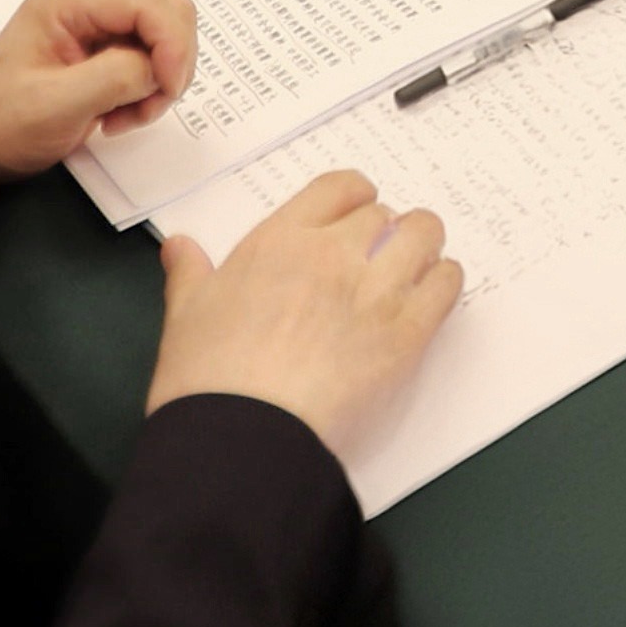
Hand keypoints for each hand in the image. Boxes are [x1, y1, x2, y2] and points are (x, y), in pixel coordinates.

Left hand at [0, 0, 192, 181]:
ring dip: (160, 78)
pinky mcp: (108, 37)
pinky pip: (153, 51)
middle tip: (146, 108)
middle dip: (169, 63)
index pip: (151, 2)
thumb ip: (115, 78)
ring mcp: (100, 14)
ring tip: (126, 115)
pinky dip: (149, 84)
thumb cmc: (7, 121)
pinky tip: (120, 110)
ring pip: (167, 31)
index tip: (166, 93)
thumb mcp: (57, 104)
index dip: (173, 45)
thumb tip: (159, 68)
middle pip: (167, 10)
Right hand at [149, 173, 462, 447]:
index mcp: (280, 241)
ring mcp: (372, 293)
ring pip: (424, 237)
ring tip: (417, 267)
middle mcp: (332, 255)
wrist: (240, 438)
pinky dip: (445, 281)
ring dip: (423, 246)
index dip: (355, 197)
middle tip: (382, 255)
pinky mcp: (404, 337)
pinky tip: (433, 294)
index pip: (338, 188)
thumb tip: (179, 246)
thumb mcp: (186, 315)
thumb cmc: (206, 381)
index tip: (357, 213)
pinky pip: (445, 286)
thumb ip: (190, 273)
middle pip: (383, 214)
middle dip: (386, 229)